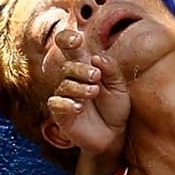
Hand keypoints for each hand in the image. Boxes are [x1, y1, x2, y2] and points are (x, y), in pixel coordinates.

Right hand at [44, 30, 129, 157]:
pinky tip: (79, 107)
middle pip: (67, 66)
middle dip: (81, 69)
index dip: (66, 38)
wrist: (114, 135)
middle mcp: (72, 78)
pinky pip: (56, 103)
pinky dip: (67, 103)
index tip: (77, 40)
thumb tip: (96, 57)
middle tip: (97, 76)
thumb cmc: (115, 108)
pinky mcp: (61, 113)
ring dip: (79, 86)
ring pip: (64, 84)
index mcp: (85, 66)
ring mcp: (65, 96)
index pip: (68, 46)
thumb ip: (111, 70)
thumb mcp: (119, 87)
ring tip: (94, 91)